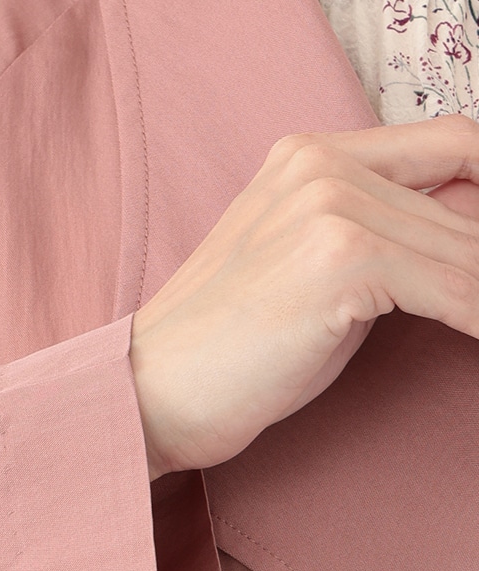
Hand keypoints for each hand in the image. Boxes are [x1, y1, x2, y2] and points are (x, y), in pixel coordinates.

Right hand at [129, 113, 478, 480]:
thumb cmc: (224, 353)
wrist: (151, 395)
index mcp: (308, 157)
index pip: (448, 146)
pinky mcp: (340, 259)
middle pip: (467, 198)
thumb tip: (466, 242)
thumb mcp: (308, 273)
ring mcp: (330, 207)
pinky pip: (457, 290)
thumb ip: (380, 240)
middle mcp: (321, 165)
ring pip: (468, 249)